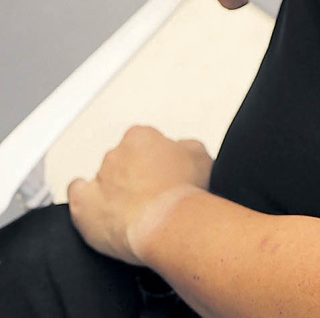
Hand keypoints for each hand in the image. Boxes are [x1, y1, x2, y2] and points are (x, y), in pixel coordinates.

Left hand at [68, 125, 212, 263]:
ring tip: (135, 211)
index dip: (157, 160)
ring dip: (115, 191)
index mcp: (140, 137)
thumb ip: (185, 147)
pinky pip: (77, 194)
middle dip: (136, 175)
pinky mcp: (84, 208)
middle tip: (153, 195)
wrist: (169, 225)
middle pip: (123, 160)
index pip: (144, 142)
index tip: (165, 175)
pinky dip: (85, 200)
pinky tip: (99, 209)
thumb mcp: (200, 156)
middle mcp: (116, 154)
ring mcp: (98, 180)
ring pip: (103, 180)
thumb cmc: (184, 194)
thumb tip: (180, 151)